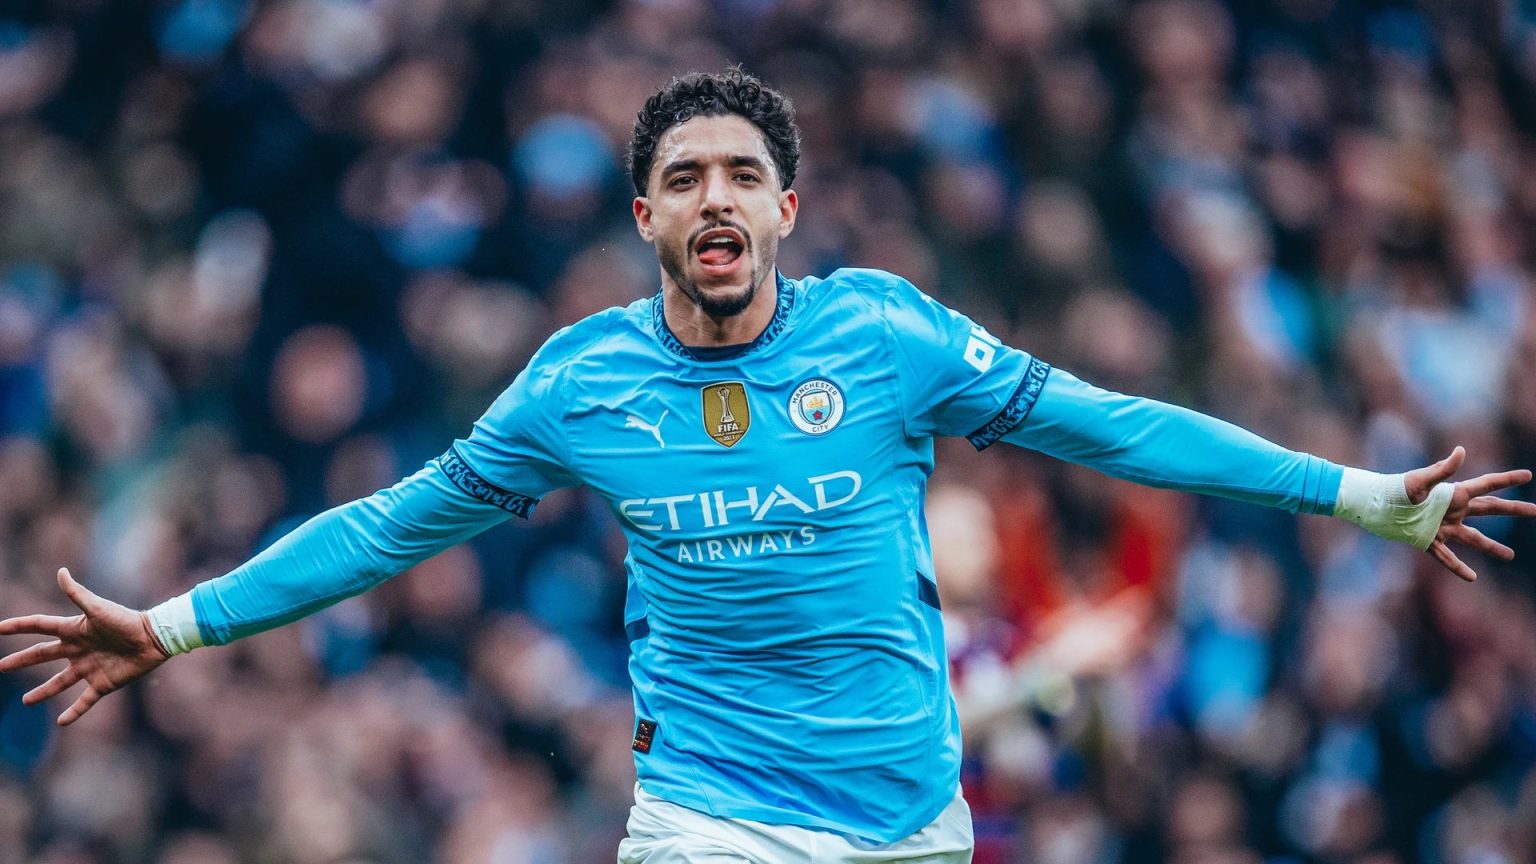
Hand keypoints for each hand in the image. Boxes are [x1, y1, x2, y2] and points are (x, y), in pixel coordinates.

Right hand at [0, 567, 169, 725]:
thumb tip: (60, 571)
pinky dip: (74, 712)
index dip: (19, 626)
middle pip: (43, 655)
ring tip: (26, 702)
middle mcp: (78, 650)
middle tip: (1, 666)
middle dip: (21, 660)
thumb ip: (77, 593)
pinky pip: (85, 701)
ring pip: (60, 683)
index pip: (40, 626)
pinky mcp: (103, 683)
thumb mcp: (98, 608)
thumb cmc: (126, 620)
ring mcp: (89, 668)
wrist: (154, 638)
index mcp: (74, 630)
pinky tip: (62, 722)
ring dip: (43, 692)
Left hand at [1405, 446, 1535, 581]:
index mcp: (1454, 493)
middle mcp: (1453, 510)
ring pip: (1474, 539)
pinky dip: (1459, 568)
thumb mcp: (1420, 480)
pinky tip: (1472, 577)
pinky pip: (1447, 557)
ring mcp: (1443, 527)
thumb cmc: (1396, 488)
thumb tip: (1461, 451)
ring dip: (1492, 547)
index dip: (1507, 480)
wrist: (1375, 505)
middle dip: (1514, 510)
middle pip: (1490, 509)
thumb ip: (1441, 469)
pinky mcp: (1429, 541)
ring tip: (1510, 555)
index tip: (1527, 475)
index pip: (1487, 485)